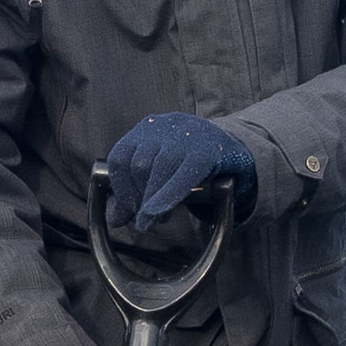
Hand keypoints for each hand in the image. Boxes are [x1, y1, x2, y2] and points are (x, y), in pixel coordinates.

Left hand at [103, 111, 256, 230]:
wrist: (231, 151)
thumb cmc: (188, 165)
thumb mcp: (158, 177)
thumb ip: (134, 195)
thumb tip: (114, 220)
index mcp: (146, 129)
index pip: (120, 157)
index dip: (120, 188)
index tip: (129, 210)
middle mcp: (164, 125)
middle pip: (139, 165)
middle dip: (139, 198)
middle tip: (146, 220)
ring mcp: (187, 133)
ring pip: (159, 168)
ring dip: (153, 201)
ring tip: (158, 219)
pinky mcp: (208, 148)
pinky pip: (184, 174)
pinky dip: (168, 195)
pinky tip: (160, 212)